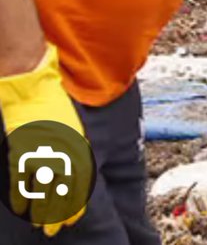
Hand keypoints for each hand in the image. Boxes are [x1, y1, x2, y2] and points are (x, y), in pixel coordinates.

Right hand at [0, 45, 87, 235]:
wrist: (31, 83)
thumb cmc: (54, 99)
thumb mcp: (73, 123)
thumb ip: (76, 144)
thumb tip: (80, 160)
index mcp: (75, 144)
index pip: (78, 183)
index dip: (76, 203)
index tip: (75, 217)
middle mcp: (58, 152)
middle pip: (60, 191)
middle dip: (58, 213)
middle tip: (56, 229)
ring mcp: (37, 152)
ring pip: (40, 190)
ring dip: (41, 211)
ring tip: (42, 226)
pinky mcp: (19, 150)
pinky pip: (20, 179)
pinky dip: (20, 196)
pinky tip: (21, 209)